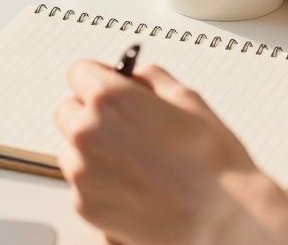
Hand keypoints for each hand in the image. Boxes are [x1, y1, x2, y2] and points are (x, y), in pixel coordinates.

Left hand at [54, 61, 287, 244]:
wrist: (219, 217)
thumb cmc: (211, 163)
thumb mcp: (188, 100)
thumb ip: (153, 79)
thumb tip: (139, 76)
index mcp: (109, 99)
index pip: (78, 72)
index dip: (98, 76)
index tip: (109, 83)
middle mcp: (87, 133)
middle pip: (67, 111)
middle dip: (89, 113)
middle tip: (122, 123)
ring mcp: (82, 172)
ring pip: (71, 149)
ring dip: (91, 148)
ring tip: (132, 159)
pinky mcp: (85, 206)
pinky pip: (81, 184)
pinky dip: (99, 182)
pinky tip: (134, 183)